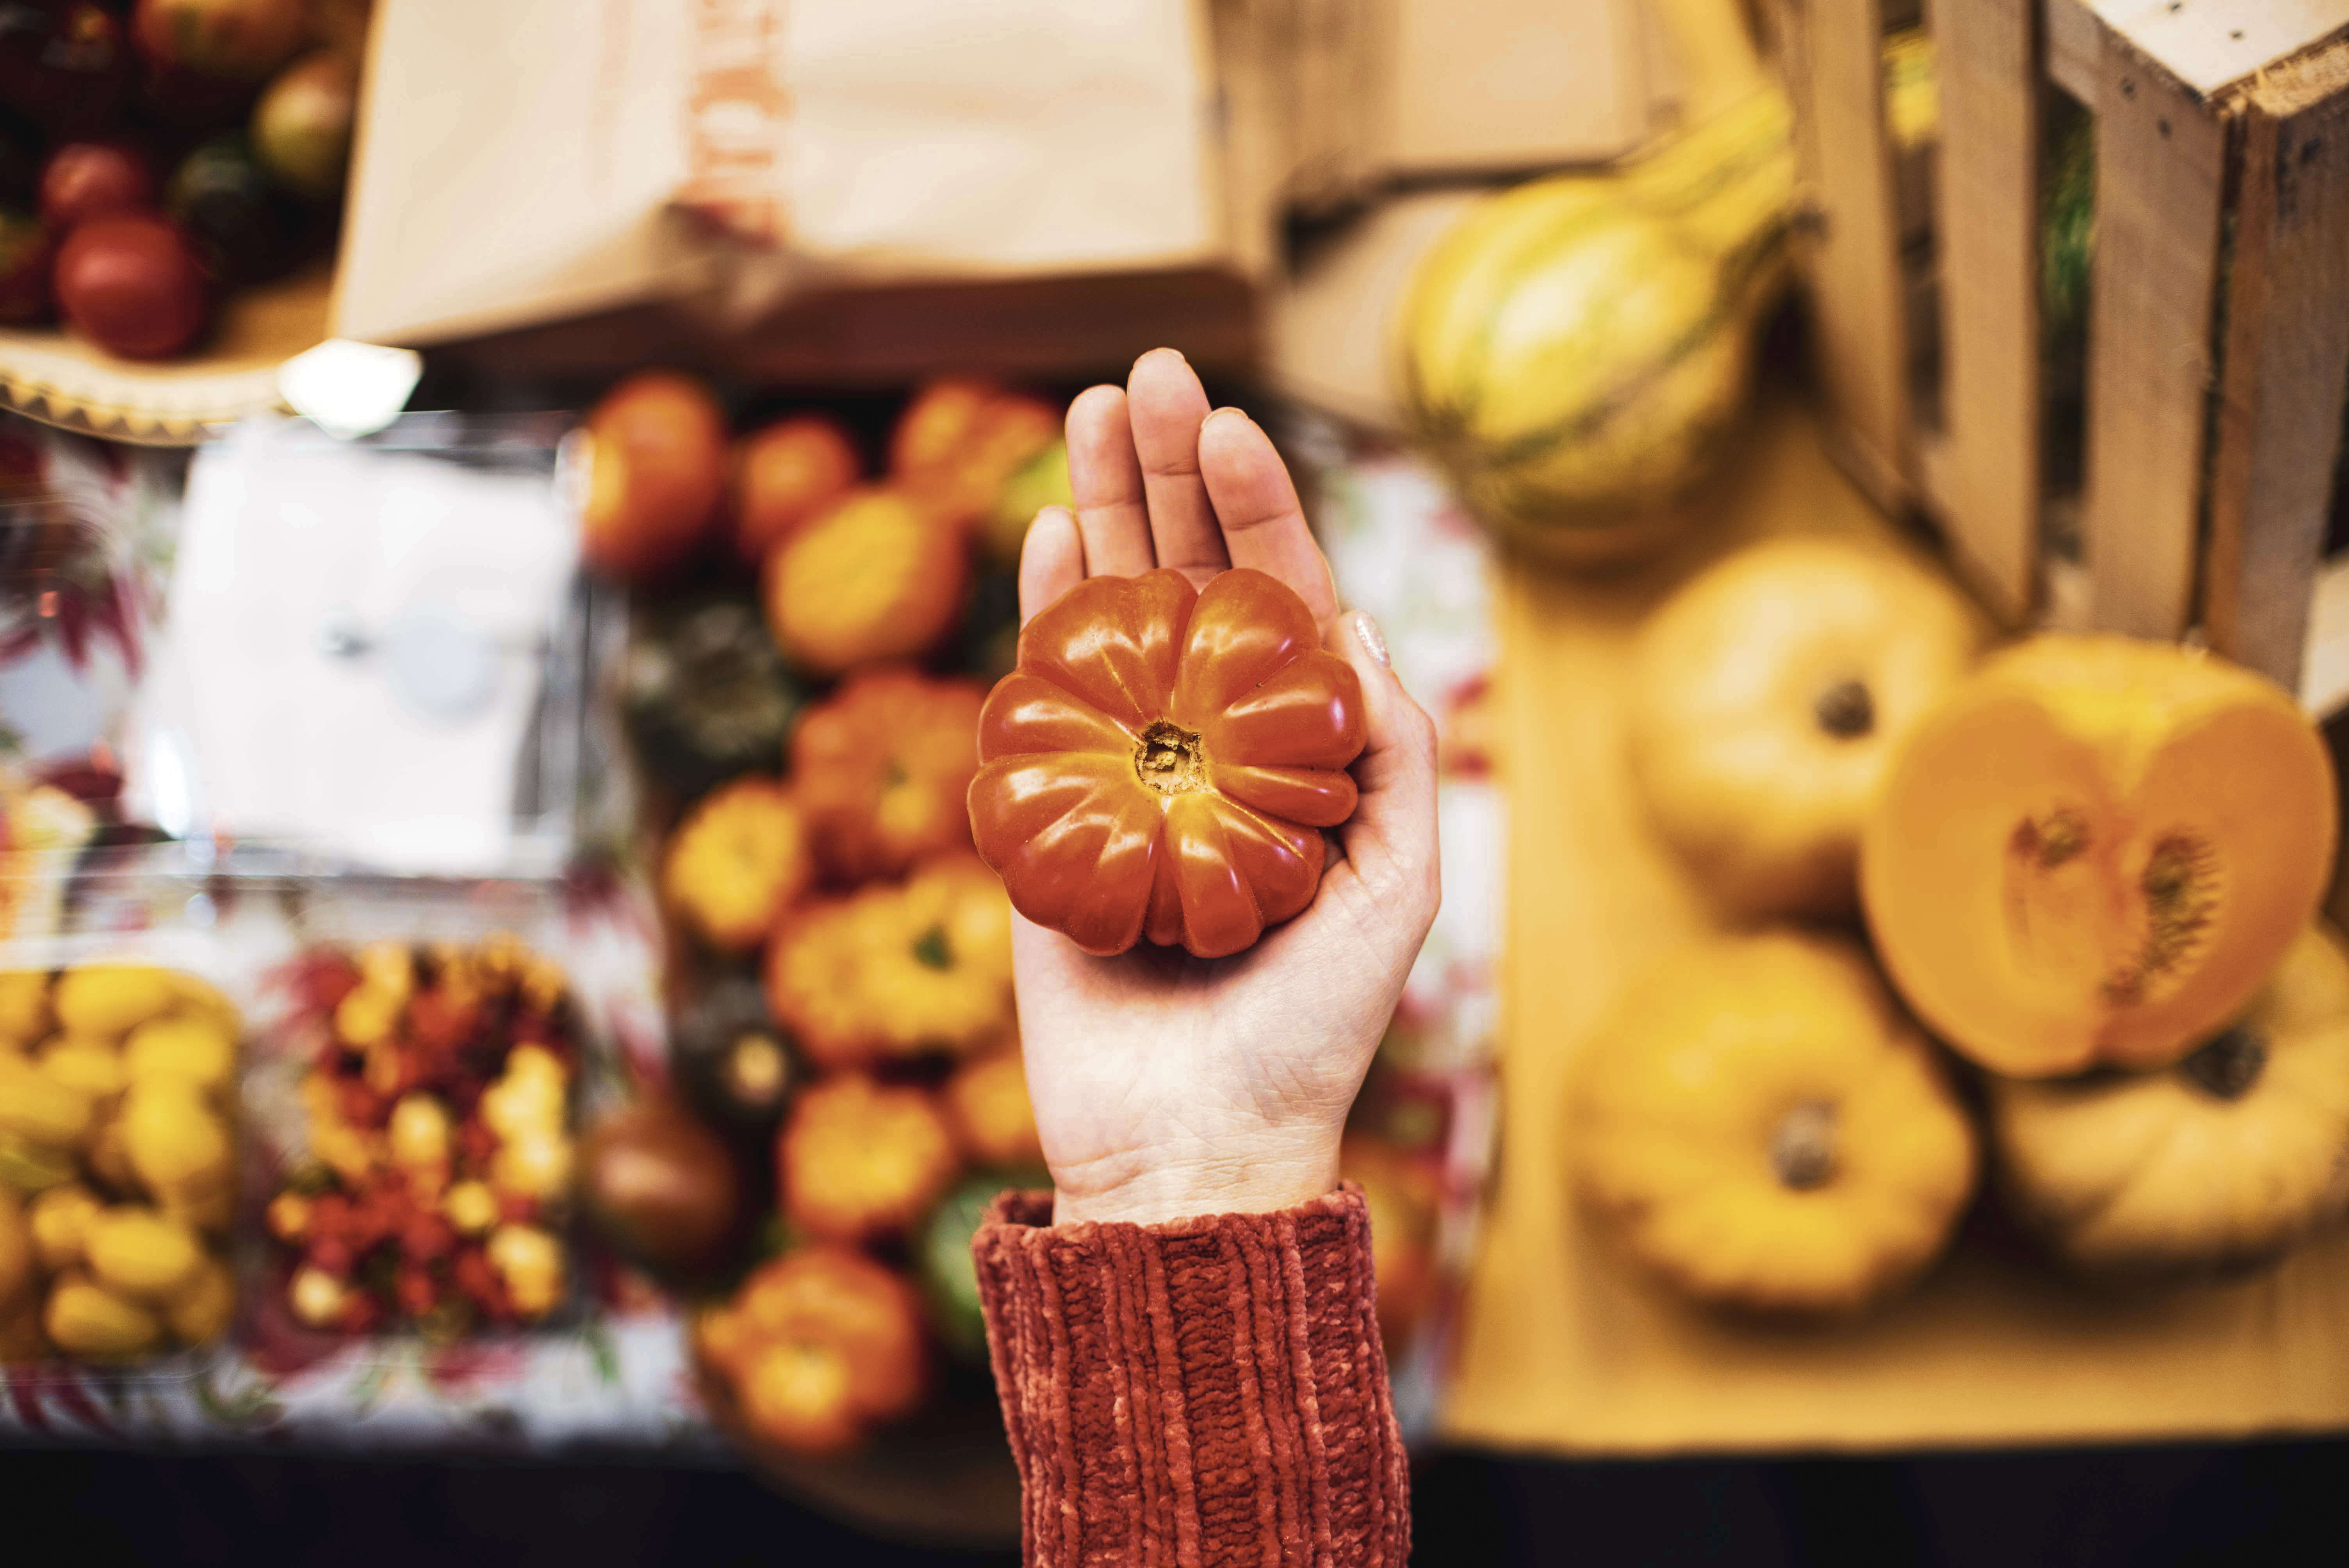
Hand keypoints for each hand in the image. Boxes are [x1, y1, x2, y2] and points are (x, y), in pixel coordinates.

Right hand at [1012, 348, 1441, 1225]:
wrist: (1196, 1144)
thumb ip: (1390, 752)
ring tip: (1086, 408)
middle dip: (1166, 473)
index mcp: (1294, 756)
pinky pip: (1039, 698)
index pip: (1279, 601)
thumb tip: (1359, 620)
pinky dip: (1040, 615)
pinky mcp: (1050, 819)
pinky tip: (1043, 532)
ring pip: (1109, 616)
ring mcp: (1125, 774)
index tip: (1226, 418)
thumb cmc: (1313, 1030)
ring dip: (1098, 511)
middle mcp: (1209, 747)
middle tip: (1142, 369)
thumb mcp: (1397, 887)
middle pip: (1187, 581)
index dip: (1255, 508)